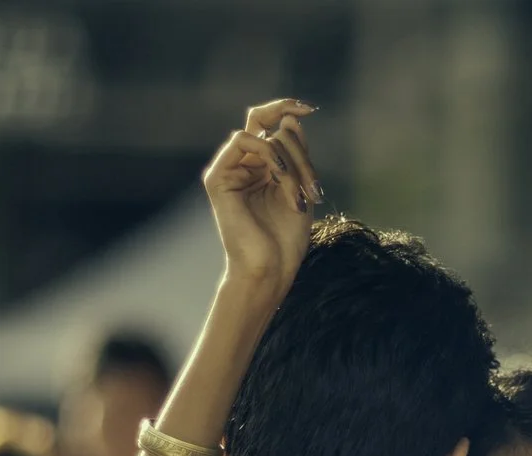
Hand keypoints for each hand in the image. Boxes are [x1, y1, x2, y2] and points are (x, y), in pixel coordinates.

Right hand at [204, 99, 318, 293]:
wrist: (270, 269)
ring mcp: (229, 169)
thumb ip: (296, 153)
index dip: (286, 110)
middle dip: (299, 149)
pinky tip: (280, 177)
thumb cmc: (286, 239)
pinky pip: (243, 141)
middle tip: (313, 184)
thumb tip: (291, 118)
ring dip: (290, 161)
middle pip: (269, 127)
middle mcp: (243, 164)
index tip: (310, 109)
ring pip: (264, 136)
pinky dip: (269, 154)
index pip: (269, 126)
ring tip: (299, 195)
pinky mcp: (218, 177)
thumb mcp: (301, 188)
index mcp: (261, 167)